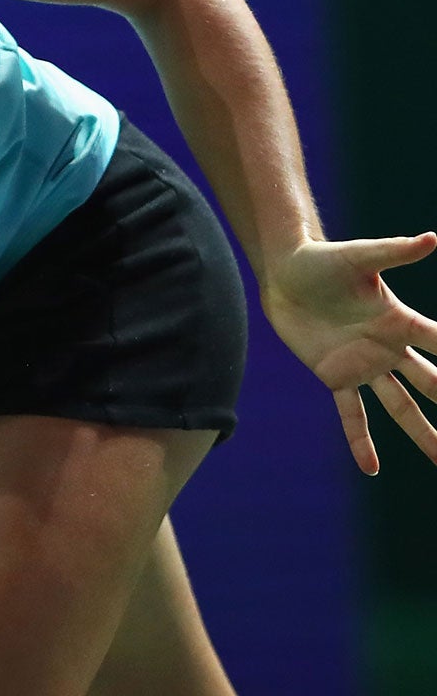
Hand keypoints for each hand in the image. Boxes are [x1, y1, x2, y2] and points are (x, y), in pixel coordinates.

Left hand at [262, 232, 436, 473]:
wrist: (284, 273)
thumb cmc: (321, 259)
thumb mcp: (357, 256)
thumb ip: (394, 251)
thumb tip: (432, 238)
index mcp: (400, 322)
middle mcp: (389, 348)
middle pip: (432, 383)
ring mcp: (364, 365)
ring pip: (401, 407)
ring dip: (423, 433)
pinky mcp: (335, 375)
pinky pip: (351, 414)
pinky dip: (360, 440)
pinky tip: (370, 468)